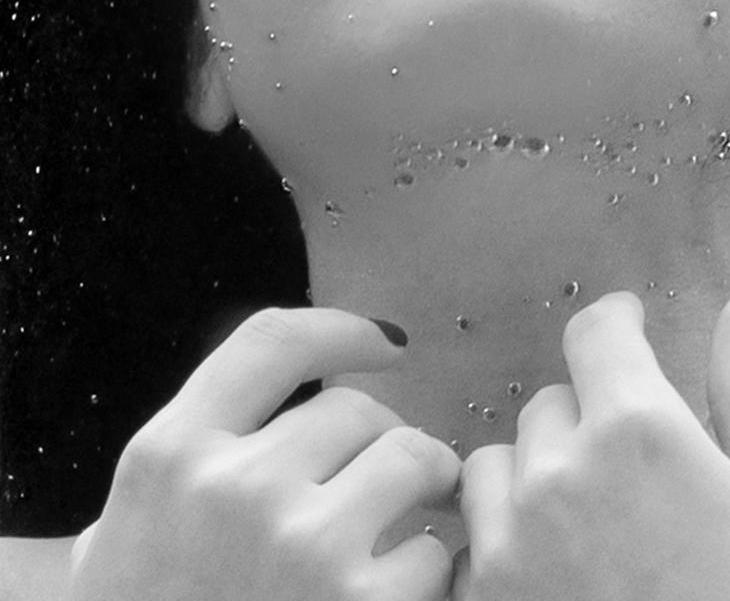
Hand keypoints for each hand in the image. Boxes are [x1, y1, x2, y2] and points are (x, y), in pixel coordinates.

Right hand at [67, 308, 459, 600]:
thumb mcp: (118, 541)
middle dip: (380, 438)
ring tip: (414, 514)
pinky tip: (404, 588)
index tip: (385, 344)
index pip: (272, 342)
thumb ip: (170, 474)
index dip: (341, 331)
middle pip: (356, 407)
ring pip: (410, 456)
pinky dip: (431, 569)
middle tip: (382, 478)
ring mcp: (302, 546)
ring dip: (423, 482)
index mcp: (170, 455)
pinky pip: (434, 552)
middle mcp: (234, 486)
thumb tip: (227, 428)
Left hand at [453, 290, 729, 600]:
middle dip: (591, 418)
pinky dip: (506, 532)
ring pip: (501, 460)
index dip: (614, 321)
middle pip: (552, 401)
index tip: (626, 326)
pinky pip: (474, 530)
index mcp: (638, 432)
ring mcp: (506, 538)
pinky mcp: (478, 595)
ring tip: (590, 523)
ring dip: (538, 473)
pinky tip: (555, 571)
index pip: (595, 333)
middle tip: (634, 469)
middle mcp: (557, 471)